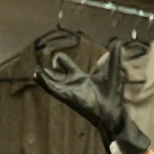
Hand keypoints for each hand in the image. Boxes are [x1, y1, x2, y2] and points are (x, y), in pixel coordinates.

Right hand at [33, 46, 149, 153]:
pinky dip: (44, 82)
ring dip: (42, 76)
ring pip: (50, 81)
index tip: (57, 58)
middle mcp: (71, 83)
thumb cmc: (111, 94)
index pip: (65, 64)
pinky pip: (52, 89)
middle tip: (43, 65)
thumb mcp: (112, 72)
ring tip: (36, 71)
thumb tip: (118, 42)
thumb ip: (114, 58)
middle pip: (54, 73)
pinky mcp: (67, 97)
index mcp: (79, 76)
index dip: (60, 60)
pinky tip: (37, 75)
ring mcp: (68, 90)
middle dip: (49, 69)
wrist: (112, 111)